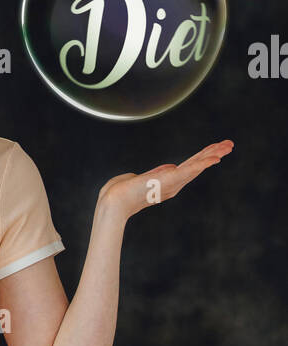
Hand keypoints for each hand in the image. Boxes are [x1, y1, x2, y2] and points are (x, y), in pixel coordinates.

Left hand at [96, 139, 233, 221]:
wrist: (115, 201)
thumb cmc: (122, 192)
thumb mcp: (142, 178)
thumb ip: (157, 173)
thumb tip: (169, 167)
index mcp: (168, 182)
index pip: (190, 166)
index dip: (203, 157)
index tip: (216, 149)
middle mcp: (174, 184)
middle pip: (197, 165)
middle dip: (214, 153)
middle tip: (230, 144)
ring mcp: (172, 183)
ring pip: (196, 166)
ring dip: (212, 155)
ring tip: (227, 146)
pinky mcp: (169, 181)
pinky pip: (189, 171)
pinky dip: (203, 164)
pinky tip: (215, 158)